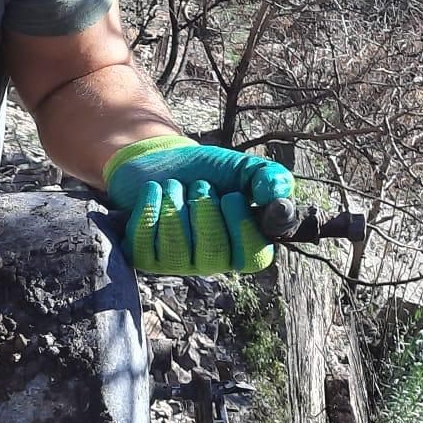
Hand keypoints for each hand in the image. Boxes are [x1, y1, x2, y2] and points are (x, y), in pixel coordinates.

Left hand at [104, 134, 294, 275]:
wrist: (160, 159)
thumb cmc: (207, 170)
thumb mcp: (244, 169)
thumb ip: (271, 179)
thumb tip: (279, 200)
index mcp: (243, 246)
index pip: (254, 258)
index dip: (242, 226)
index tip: (231, 195)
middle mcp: (211, 262)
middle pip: (213, 251)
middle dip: (204, 207)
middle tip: (200, 185)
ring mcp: (176, 263)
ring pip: (177, 245)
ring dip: (174, 204)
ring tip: (175, 185)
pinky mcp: (143, 256)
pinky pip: (144, 242)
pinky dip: (150, 208)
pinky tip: (154, 192)